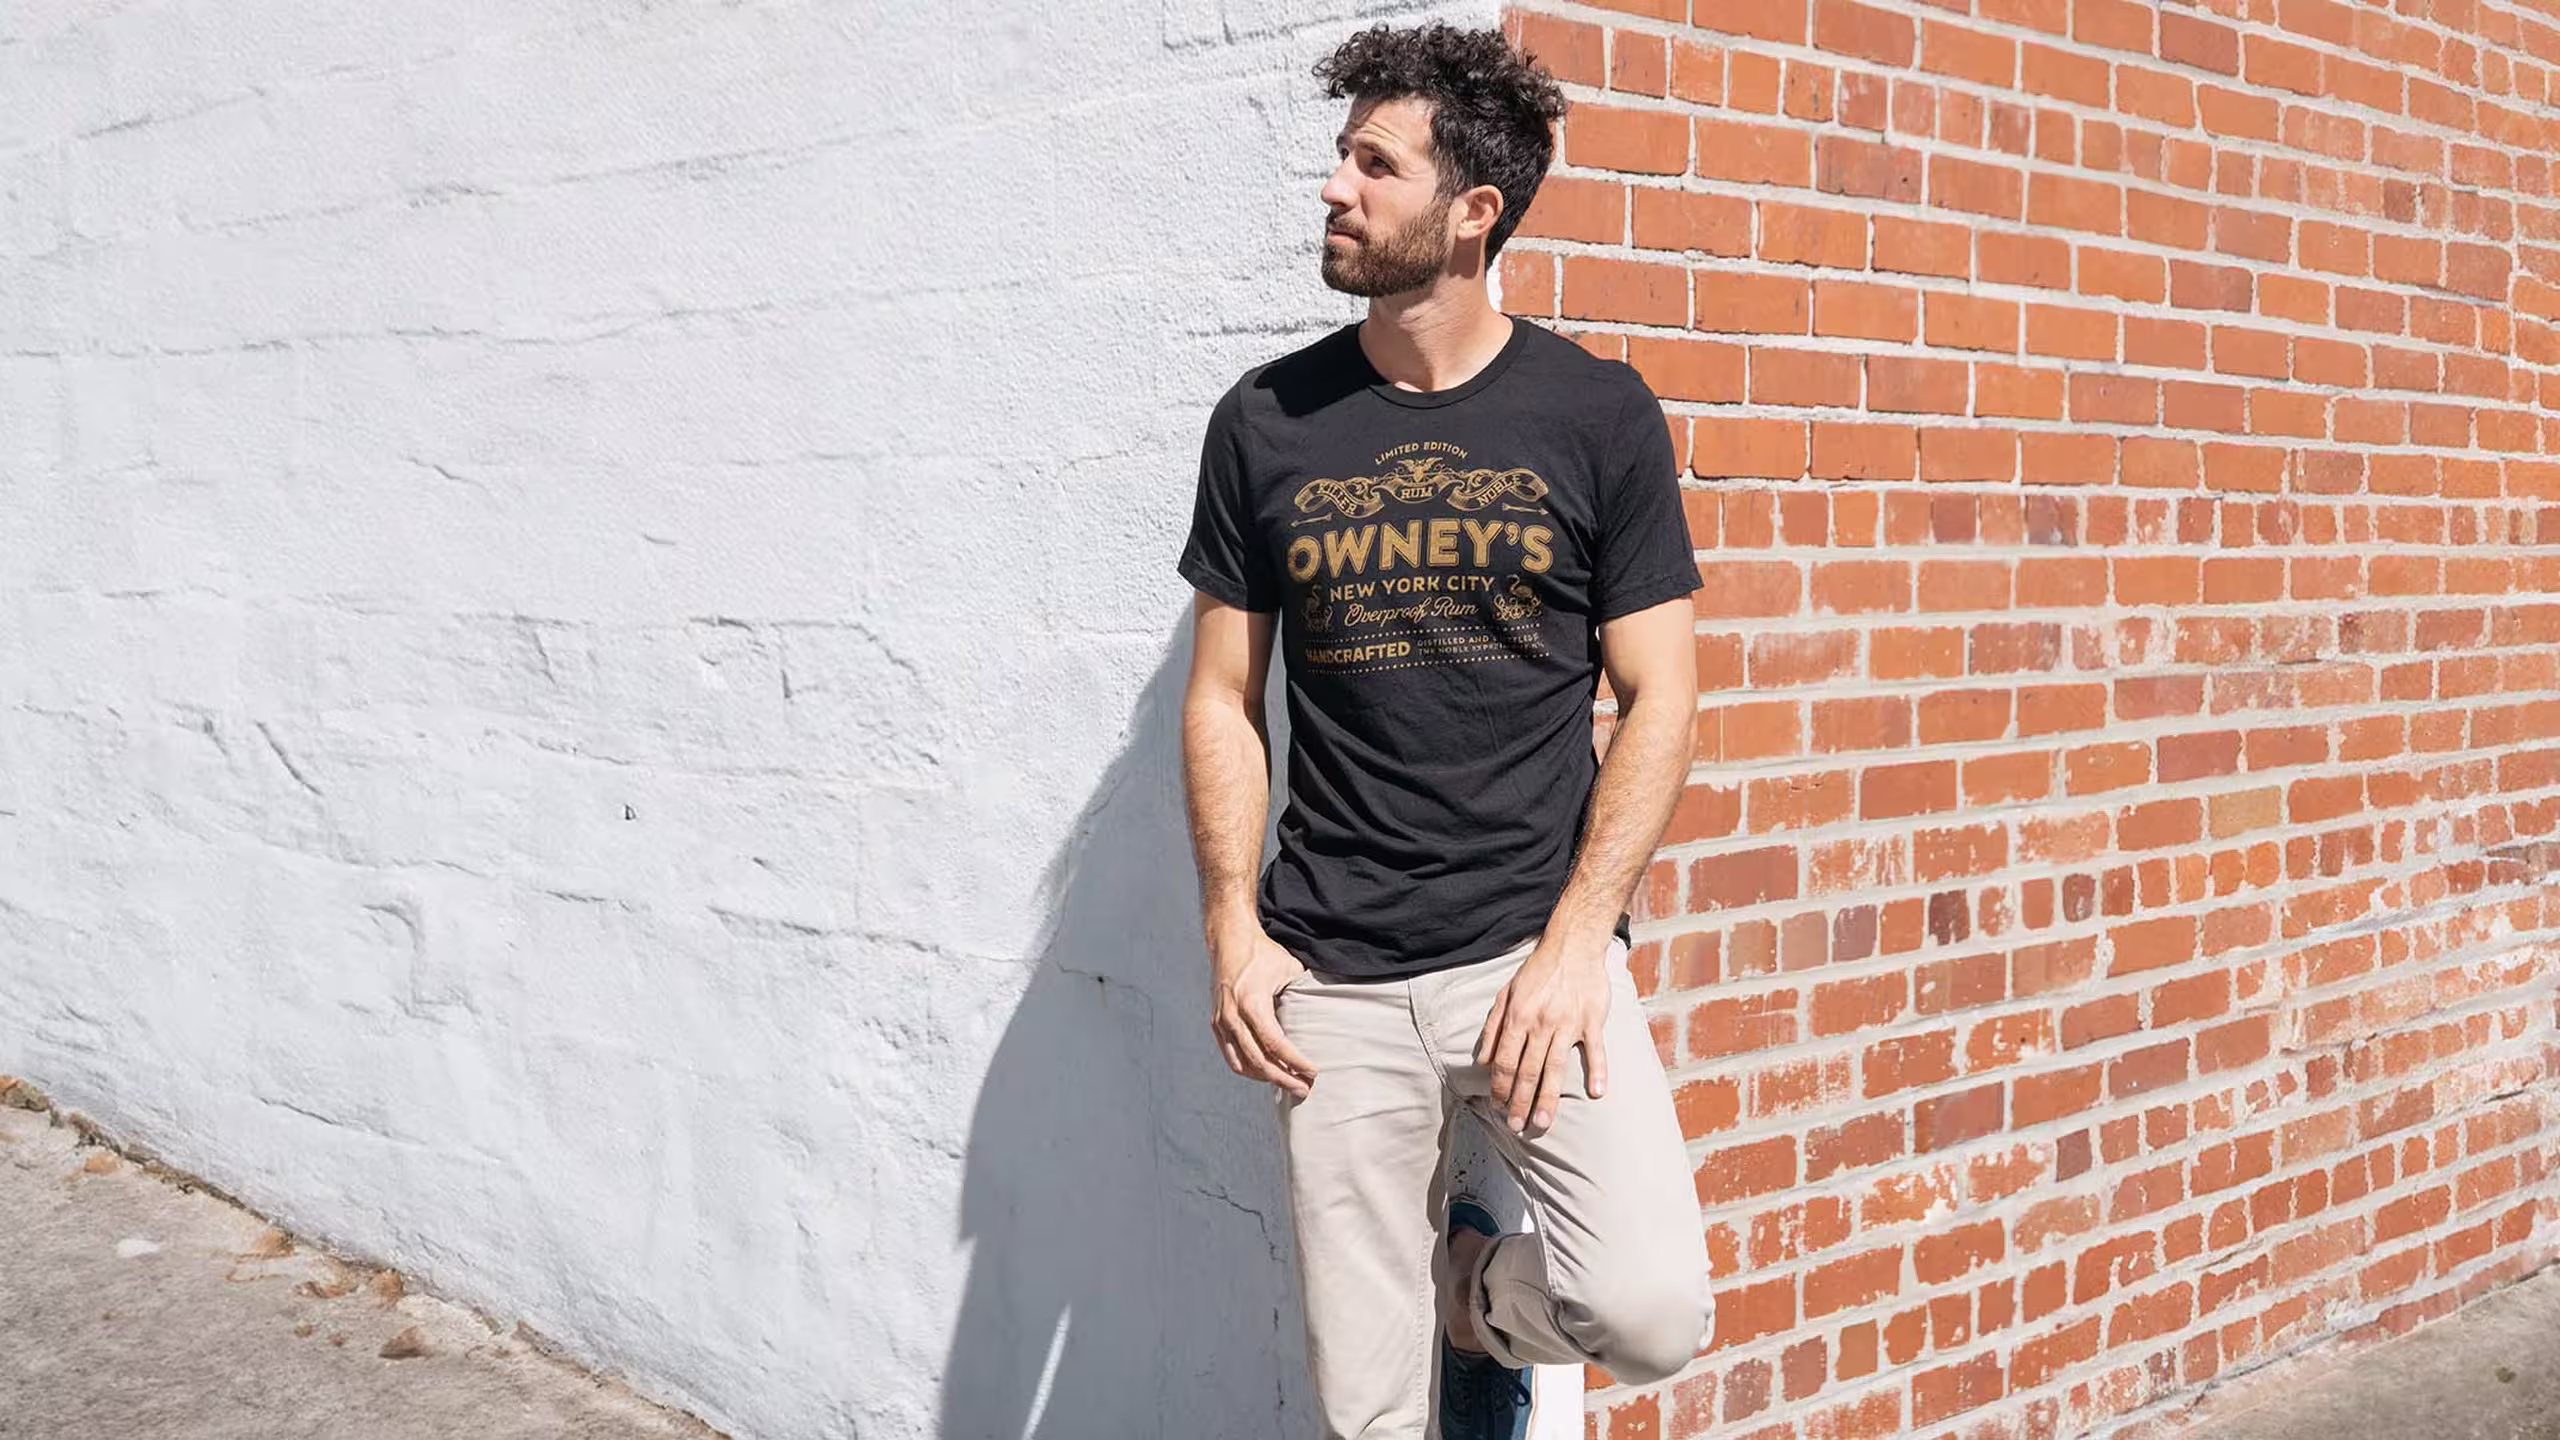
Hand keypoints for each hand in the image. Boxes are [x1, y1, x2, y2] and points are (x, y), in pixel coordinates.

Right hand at [1210, 926, 1317, 1098]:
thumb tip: (1323, 1017)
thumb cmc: (1261, 953)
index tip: (1312, 1071)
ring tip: (1286, 1082)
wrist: (1230, 940)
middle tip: (1303, 1088)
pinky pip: (1230, 1056)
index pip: (1275, 1044)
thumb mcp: (1289, 969)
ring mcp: (1221, 1021)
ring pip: (1242, 1064)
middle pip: (1258, 1060)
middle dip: (1283, 1078)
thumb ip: (1301, 995)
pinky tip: (1265, 1072)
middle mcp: (1233, 1015)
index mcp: (1252, 1002)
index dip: (1295, 1062)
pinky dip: (1248, 1068)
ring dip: (1265, 1078)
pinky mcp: (1216, 1023)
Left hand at [1475, 931, 1612, 1135]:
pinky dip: (1597, 1071)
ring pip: (1556, 1067)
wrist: (1573, 946)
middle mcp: (1542, 1023)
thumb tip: (1482, 1060)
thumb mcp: (1506, 993)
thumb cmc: (1538, 971)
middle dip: (1520, 1102)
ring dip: (1548, 1098)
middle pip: (1528, 1071)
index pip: (1504, 1061)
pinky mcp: (1592, 1020)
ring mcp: (1569, 1023)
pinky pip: (1595, 1050)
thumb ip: (1493, 1027)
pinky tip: (1596, 1093)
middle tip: (1516, 1127)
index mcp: (1518, 1017)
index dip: (1499, 1087)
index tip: (1497, 1108)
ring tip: (1543, 1123)